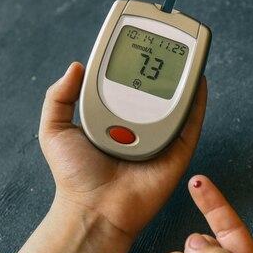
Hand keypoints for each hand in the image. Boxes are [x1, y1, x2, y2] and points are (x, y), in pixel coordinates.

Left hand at [39, 62, 206, 237]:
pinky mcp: (177, 152)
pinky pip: (190, 124)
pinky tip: (197, 81)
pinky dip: (197, 102)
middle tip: (164, 45)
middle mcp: (137, 126)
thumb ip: (58, 97)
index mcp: (112, 119)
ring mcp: (159, 138)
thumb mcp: (55, 129)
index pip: (124, 86)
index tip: (133, 44)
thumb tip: (75, 66)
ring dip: (181, 80)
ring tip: (184, 56)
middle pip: (153, 92)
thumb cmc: (75, 176)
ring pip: (175, 104)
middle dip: (160, 69)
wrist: (95, 208)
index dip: (129, 65)